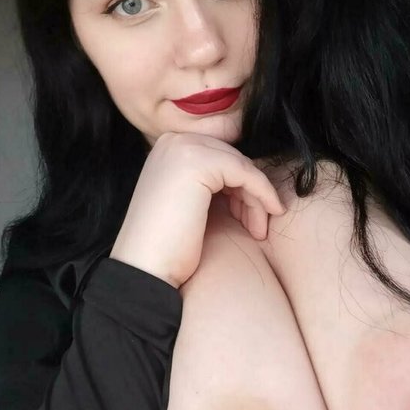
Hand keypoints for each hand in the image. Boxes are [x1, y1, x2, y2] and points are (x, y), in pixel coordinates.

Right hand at [110, 132, 285, 288]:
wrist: (145, 269)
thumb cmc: (167, 245)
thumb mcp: (187, 201)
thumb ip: (207, 181)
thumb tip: (245, 175)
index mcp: (169, 147)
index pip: (220, 156)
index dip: (240, 186)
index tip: (248, 216)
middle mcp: (174, 141)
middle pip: (233, 158)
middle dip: (250, 192)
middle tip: (257, 225)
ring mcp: (184, 148)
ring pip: (242, 166)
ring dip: (258, 198)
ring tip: (257, 230)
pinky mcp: (198, 162)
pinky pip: (246, 173)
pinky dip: (262, 195)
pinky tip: (264, 222)